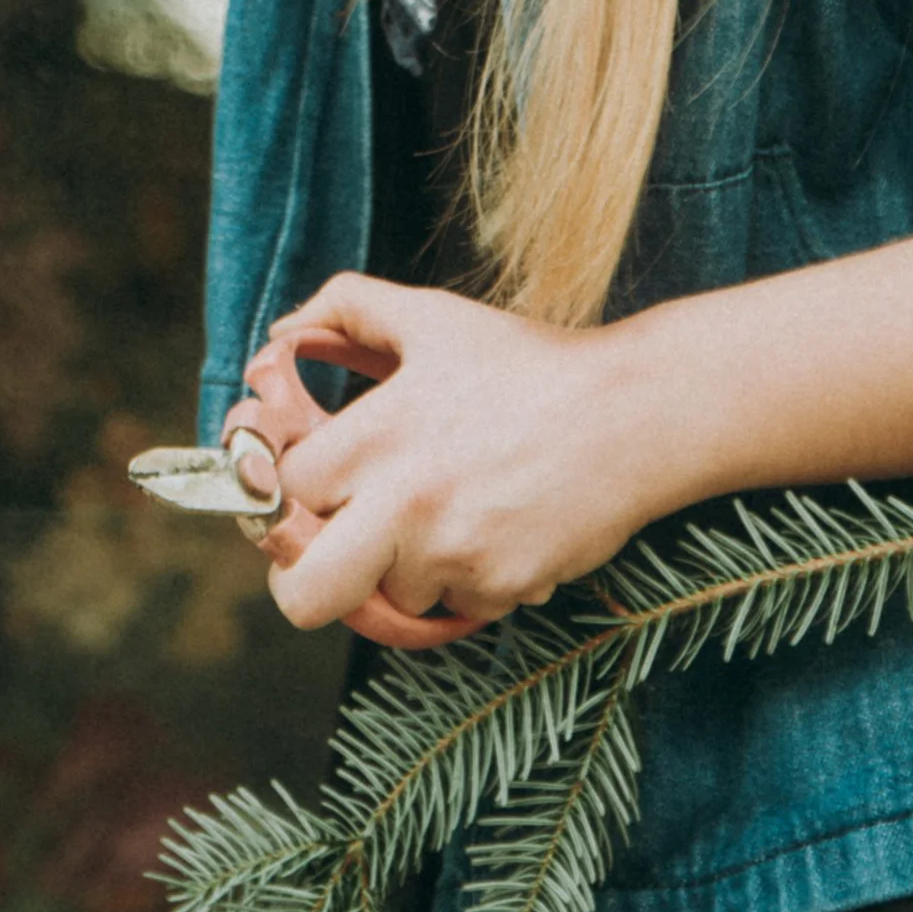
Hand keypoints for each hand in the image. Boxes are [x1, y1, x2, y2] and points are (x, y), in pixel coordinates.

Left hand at [244, 273, 656, 638]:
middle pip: (303, 595)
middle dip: (302, 579)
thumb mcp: (432, 318)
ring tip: (448, 512)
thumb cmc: (527, 363)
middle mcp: (403, 505)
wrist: (632, 414)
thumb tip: (280, 330)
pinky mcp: (500, 589)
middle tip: (327, 553)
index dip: (291, 484)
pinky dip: (466, 576)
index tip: (311, 479)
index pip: (283, 489)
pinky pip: (454, 604)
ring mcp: (453, 556)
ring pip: (387, 598)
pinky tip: (496, 524)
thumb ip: (346, 307)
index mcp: (375, 437)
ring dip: (403, 567)